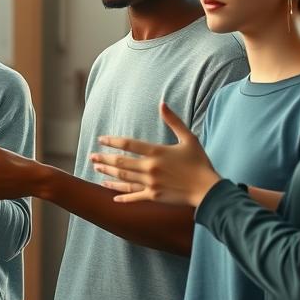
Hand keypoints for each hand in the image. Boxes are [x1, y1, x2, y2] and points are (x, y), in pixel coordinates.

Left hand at [88, 102, 220, 206]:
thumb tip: (162, 103)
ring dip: (108, 173)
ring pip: (123, 178)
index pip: (128, 144)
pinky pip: (134, 195)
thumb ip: (173, 121)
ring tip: (96, 168)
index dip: (112, 141)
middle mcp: (150, 168)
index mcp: (156, 152)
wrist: (208, 189)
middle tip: (91, 156)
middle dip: (104, 158)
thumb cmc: (200, 162)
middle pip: (121, 162)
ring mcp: (150, 183)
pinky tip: (111, 195)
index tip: (101, 139)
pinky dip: (122, 195)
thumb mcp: (189, 138)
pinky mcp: (153, 196)